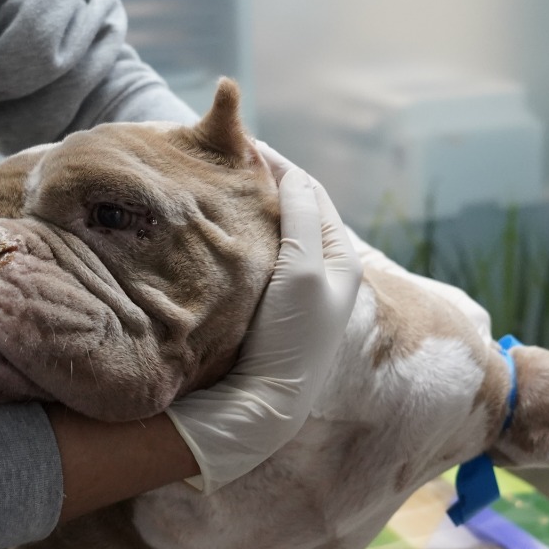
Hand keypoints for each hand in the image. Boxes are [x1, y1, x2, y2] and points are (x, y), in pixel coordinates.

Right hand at [165, 157, 361, 493]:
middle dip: (257, 182)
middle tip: (219, 159)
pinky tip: (208, 229)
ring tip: (211, 186)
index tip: (238, 142)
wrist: (263, 407)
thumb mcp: (305, 271)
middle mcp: (319, 272)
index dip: (276, 164)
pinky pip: (248, 256)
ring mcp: (289, 291)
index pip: (309, 192)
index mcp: (340, 259)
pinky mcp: (261, 308)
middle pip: (288, 209)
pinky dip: (232, 236)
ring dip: (243, 209)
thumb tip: (289, 173)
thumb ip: (302, 218)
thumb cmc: (292, 338)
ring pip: (266, 232)